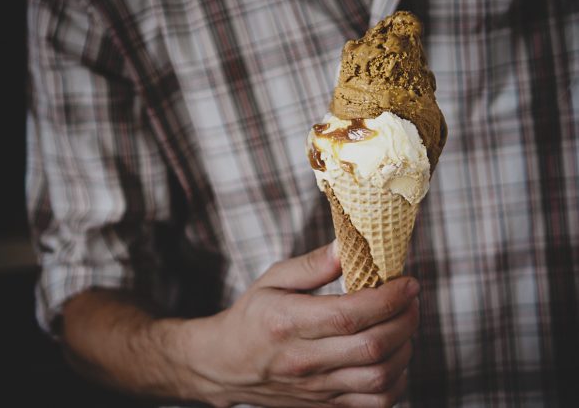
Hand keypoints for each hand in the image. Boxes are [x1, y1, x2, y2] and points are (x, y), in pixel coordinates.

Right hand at [173, 241, 419, 406]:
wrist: (227, 365)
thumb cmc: (252, 316)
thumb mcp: (273, 279)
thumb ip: (313, 264)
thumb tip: (349, 246)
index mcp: (287, 323)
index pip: (349, 316)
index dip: (388, 298)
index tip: (408, 282)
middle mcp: (303, 361)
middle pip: (372, 347)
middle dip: (405, 319)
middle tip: (411, 298)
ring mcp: (317, 389)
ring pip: (380, 379)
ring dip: (405, 348)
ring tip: (404, 322)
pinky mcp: (327, 405)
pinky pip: (376, 402)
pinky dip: (397, 379)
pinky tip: (393, 355)